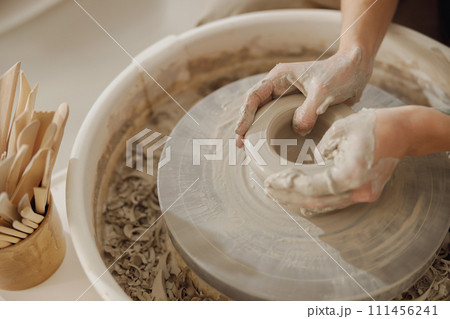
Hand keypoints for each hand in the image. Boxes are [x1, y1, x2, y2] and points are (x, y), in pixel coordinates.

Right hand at [235, 47, 371, 146]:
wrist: (357, 70)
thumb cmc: (340, 73)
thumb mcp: (324, 91)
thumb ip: (308, 111)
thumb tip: (298, 131)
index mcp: (279, 77)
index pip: (254, 96)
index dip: (245, 114)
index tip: (240, 132)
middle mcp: (279, 88)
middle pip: (255, 108)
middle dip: (246, 126)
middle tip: (240, 145)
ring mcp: (287, 99)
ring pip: (265, 116)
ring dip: (257, 131)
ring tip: (249, 149)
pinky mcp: (297, 109)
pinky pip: (280, 122)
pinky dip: (273, 133)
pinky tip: (270, 146)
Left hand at [264, 107, 409, 212]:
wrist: (403, 132)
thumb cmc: (372, 125)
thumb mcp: (339, 130)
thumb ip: (319, 152)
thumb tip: (309, 165)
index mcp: (351, 174)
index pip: (311, 186)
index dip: (288, 186)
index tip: (270, 181)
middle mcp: (358, 191)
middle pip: (315, 201)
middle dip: (288, 196)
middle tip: (268, 189)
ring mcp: (363, 195)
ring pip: (324, 204)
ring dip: (299, 199)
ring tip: (278, 193)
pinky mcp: (364, 193)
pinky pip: (334, 201)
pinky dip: (315, 199)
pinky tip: (299, 199)